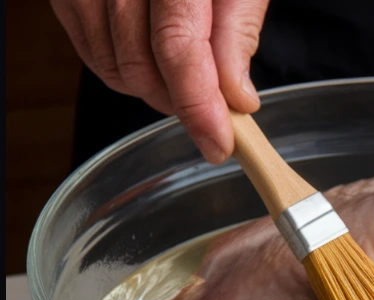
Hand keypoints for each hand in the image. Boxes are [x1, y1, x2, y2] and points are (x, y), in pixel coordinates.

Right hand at [51, 0, 269, 162]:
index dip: (199, 106)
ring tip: (184, 82)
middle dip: (179, 102)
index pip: (177, 47)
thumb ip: (236, 32)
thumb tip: (236, 97)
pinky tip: (150, 62)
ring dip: (152, 91)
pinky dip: (122, 69)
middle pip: (139, 64)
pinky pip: (89, 48)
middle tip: (211, 113)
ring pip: (110, 65)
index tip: (219, 144)